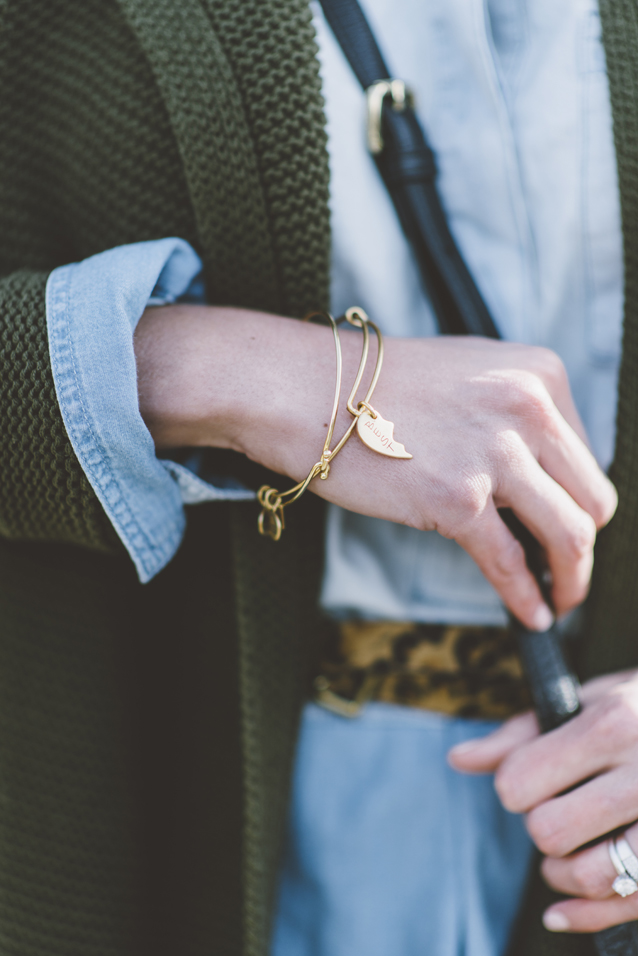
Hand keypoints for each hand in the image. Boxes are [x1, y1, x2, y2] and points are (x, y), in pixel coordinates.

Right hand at [134, 305, 616, 628]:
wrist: (307, 389)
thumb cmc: (374, 387)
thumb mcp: (469, 377)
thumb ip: (514, 417)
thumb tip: (538, 481)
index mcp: (539, 374)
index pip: (584, 455)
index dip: (572, 497)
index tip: (559, 522)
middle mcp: (530, 408)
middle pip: (592, 498)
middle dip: (583, 543)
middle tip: (567, 569)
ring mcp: (496, 454)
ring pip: (570, 535)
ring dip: (572, 578)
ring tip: (562, 599)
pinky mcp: (459, 499)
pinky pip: (511, 563)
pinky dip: (528, 597)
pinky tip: (532, 615)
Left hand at [448, 671, 637, 932]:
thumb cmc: (633, 710)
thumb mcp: (584, 704)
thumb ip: (520, 735)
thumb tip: (457, 758)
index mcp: (609, 725)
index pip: (520, 782)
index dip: (513, 784)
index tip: (528, 778)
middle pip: (550, 831)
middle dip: (540, 826)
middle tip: (555, 810)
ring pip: (592, 876)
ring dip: (563, 873)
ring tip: (566, 853)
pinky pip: (629, 904)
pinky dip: (587, 916)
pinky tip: (562, 910)